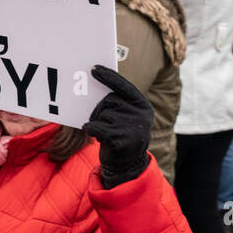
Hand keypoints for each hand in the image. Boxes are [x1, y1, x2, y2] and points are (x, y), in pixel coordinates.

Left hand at [82, 65, 152, 188]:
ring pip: (101, 114)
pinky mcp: (121, 140)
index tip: (93, 69)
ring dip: (97, 122)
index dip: (108, 76)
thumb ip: (117, 101)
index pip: (124, 86)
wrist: (127, 164)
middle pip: (108, 100)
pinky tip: (97, 136)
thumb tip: (93, 84)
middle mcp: (141, 115)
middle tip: (103, 121)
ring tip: (106, 132)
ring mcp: (132, 128)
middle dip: (99, 109)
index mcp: (142, 105)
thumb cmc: (121, 133)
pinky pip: (95, 127)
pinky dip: (90, 129)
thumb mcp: (125, 116)